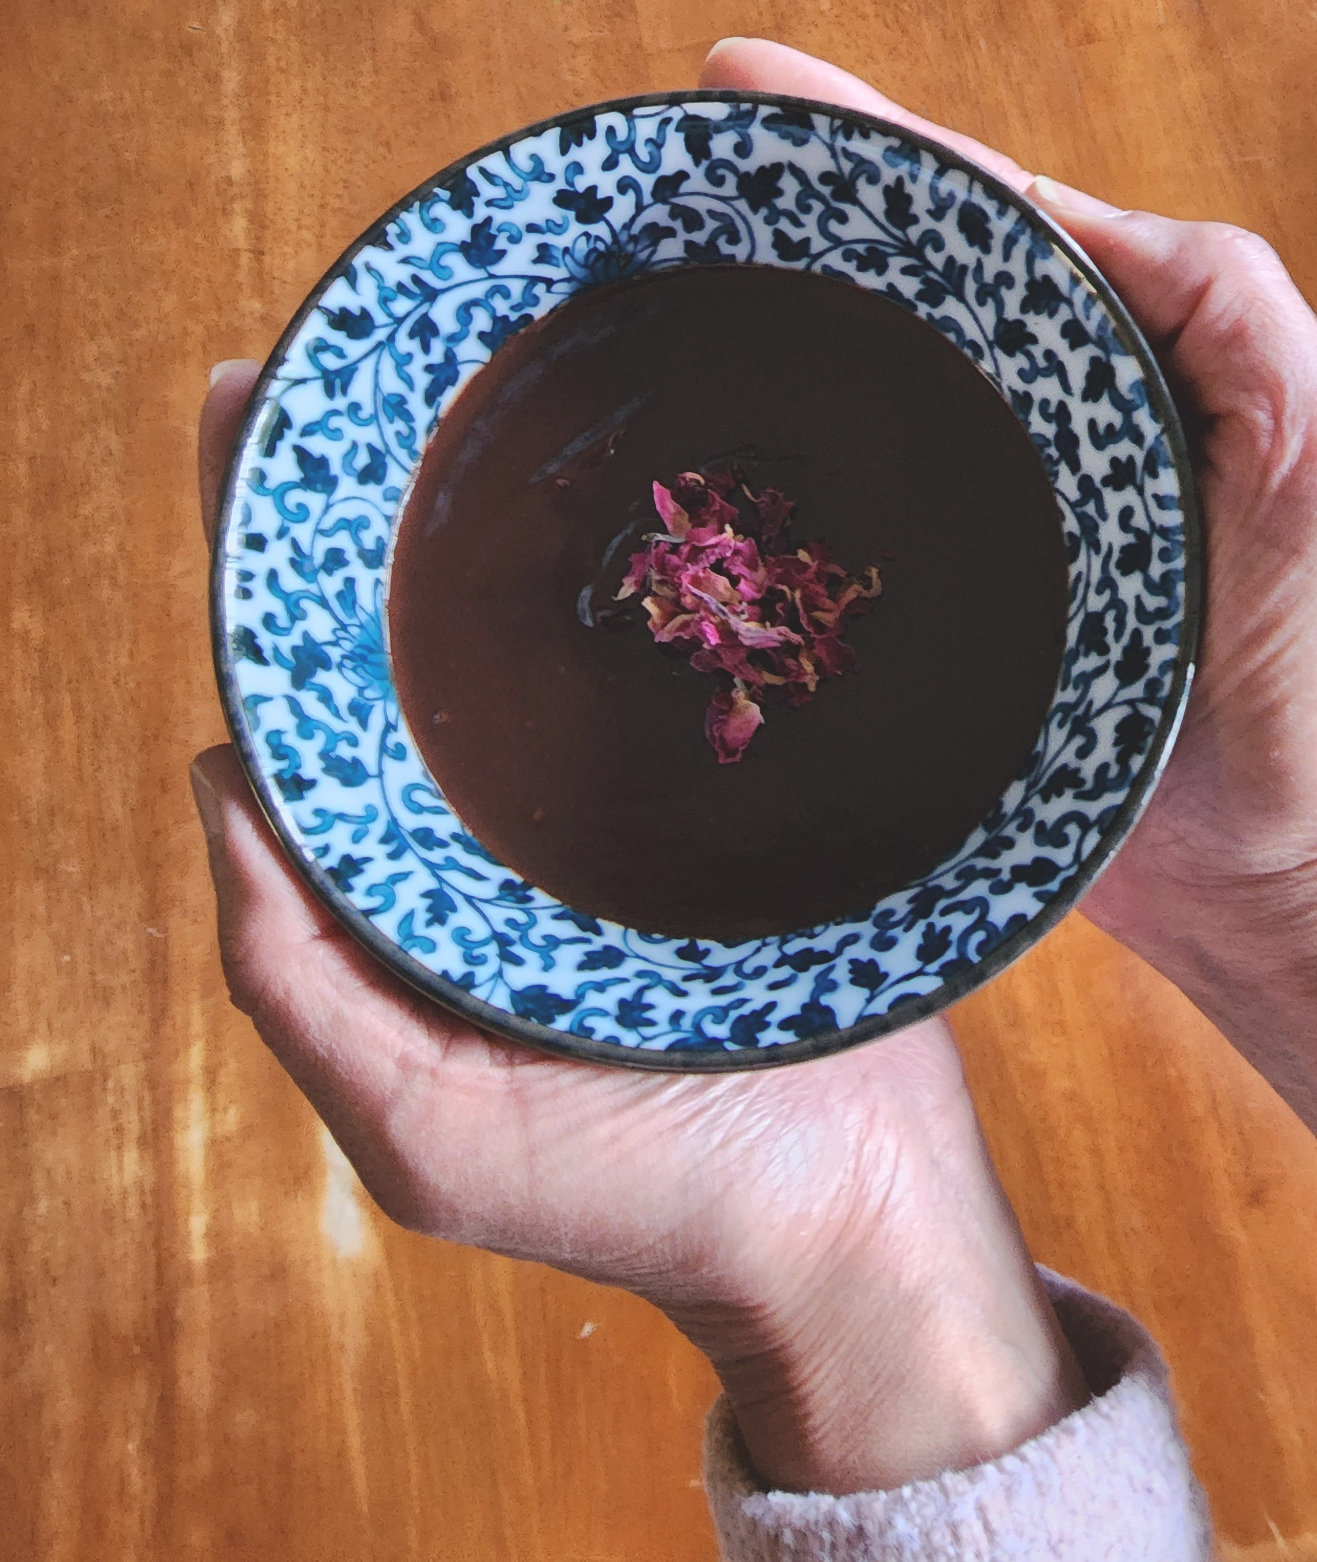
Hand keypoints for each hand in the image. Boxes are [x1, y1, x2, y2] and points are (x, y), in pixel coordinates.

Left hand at [195, 396, 1085, 1485]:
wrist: (856, 1217)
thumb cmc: (638, 1200)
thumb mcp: (423, 1136)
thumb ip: (299, 978)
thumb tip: (215, 769)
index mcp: (416, 874)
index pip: (317, 692)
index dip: (267, 561)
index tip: (247, 412)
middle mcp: (508, 807)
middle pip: (419, 625)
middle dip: (377, 491)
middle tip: (347, 344)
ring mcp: (628, 775)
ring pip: (550, 614)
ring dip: (507, 496)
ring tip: (471, 356)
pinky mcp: (741, 760)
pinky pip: (677, 639)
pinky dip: (648, 549)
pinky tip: (646, 450)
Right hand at [700, 39, 1316, 1272]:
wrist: (1262, 876)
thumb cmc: (1313, 682)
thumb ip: (1237, 319)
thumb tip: (1083, 218)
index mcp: (1138, 358)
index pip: (995, 216)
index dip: (878, 140)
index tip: (748, 77)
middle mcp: (1055, 416)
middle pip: (914, 281)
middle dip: (804, 199)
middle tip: (679, 141)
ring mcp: (987, 508)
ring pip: (870, 382)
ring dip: (776, 310)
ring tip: (657, 241)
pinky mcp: (932, 602)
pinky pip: (845, 501)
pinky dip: (775, 449)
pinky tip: (694, 419)